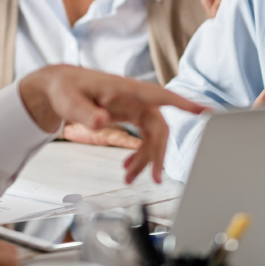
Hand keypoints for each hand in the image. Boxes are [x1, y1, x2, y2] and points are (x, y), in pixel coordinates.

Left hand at [18, 65, 206, 183]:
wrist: (59, 87)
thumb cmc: (65, 89)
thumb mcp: (70, 102)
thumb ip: (86, 113)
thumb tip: (101, 121)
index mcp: (125, 89)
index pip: (160, 96)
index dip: (184, 104)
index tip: (206, 111)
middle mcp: (134, 97)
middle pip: (159, 126)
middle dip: (158, 153)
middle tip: (154, 178)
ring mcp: (133, 106)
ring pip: (152, 135)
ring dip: (146, 157)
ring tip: (130, 178)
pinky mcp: (129, 113)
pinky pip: (143, 136)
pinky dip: (138, 153)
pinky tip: (128, 167)